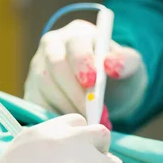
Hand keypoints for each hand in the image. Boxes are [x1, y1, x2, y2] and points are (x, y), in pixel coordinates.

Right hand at [24, 20, 146, 127]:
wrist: (106, 92)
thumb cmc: (117, 75)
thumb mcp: (130, 66)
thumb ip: (127, 62)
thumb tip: (112, 65)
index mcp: (77, 34)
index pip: (75, 44)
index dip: (82, 62)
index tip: (94, 81)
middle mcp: (52, 47)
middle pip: (55, 66)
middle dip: (74, 91)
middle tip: (93, 113)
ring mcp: (38, 68)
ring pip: (45, 86)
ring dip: (66, 107)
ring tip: (88, 123)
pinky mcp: (32, 90)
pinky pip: (36, 103)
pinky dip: (53, 116)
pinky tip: (72, 127)